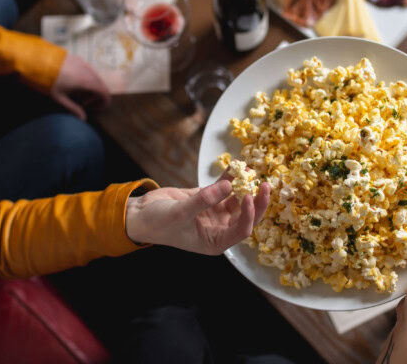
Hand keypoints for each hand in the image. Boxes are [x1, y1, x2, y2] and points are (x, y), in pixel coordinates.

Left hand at [50, 54, 110, 119]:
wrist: (36, 60)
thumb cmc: (47, 81)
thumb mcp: (59, 97)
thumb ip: (73, 108)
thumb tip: (83, 118)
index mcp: (86, 81)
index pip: (104, 92)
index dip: (104, 102)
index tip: (97, 108)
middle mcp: (88, 70)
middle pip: (100, 84)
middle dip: (96, 96)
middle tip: (83, 103)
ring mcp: (83, 62)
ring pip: (94, 77)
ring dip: (91, 87)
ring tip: (76, 94)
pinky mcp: (77, 58)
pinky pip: (88, 70)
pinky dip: (86, 78)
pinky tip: (74, 83)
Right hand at [125, 173, 270, 254]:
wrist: (140, 214)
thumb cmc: (158, 222)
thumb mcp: (181, 213)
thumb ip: (204, 200)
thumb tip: (228, 185)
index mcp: (215, 242)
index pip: (241, 230)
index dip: (249, 214)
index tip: (248, 196)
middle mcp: (219, 229)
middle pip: (245, 216)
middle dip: (256, 201)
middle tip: (266, 185)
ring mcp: (214, 213)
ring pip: (237, 200)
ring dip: (245, 186)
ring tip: (251, 170)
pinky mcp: (208, 199)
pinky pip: (224, 188)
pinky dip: (230, 177)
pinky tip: (237, 166)